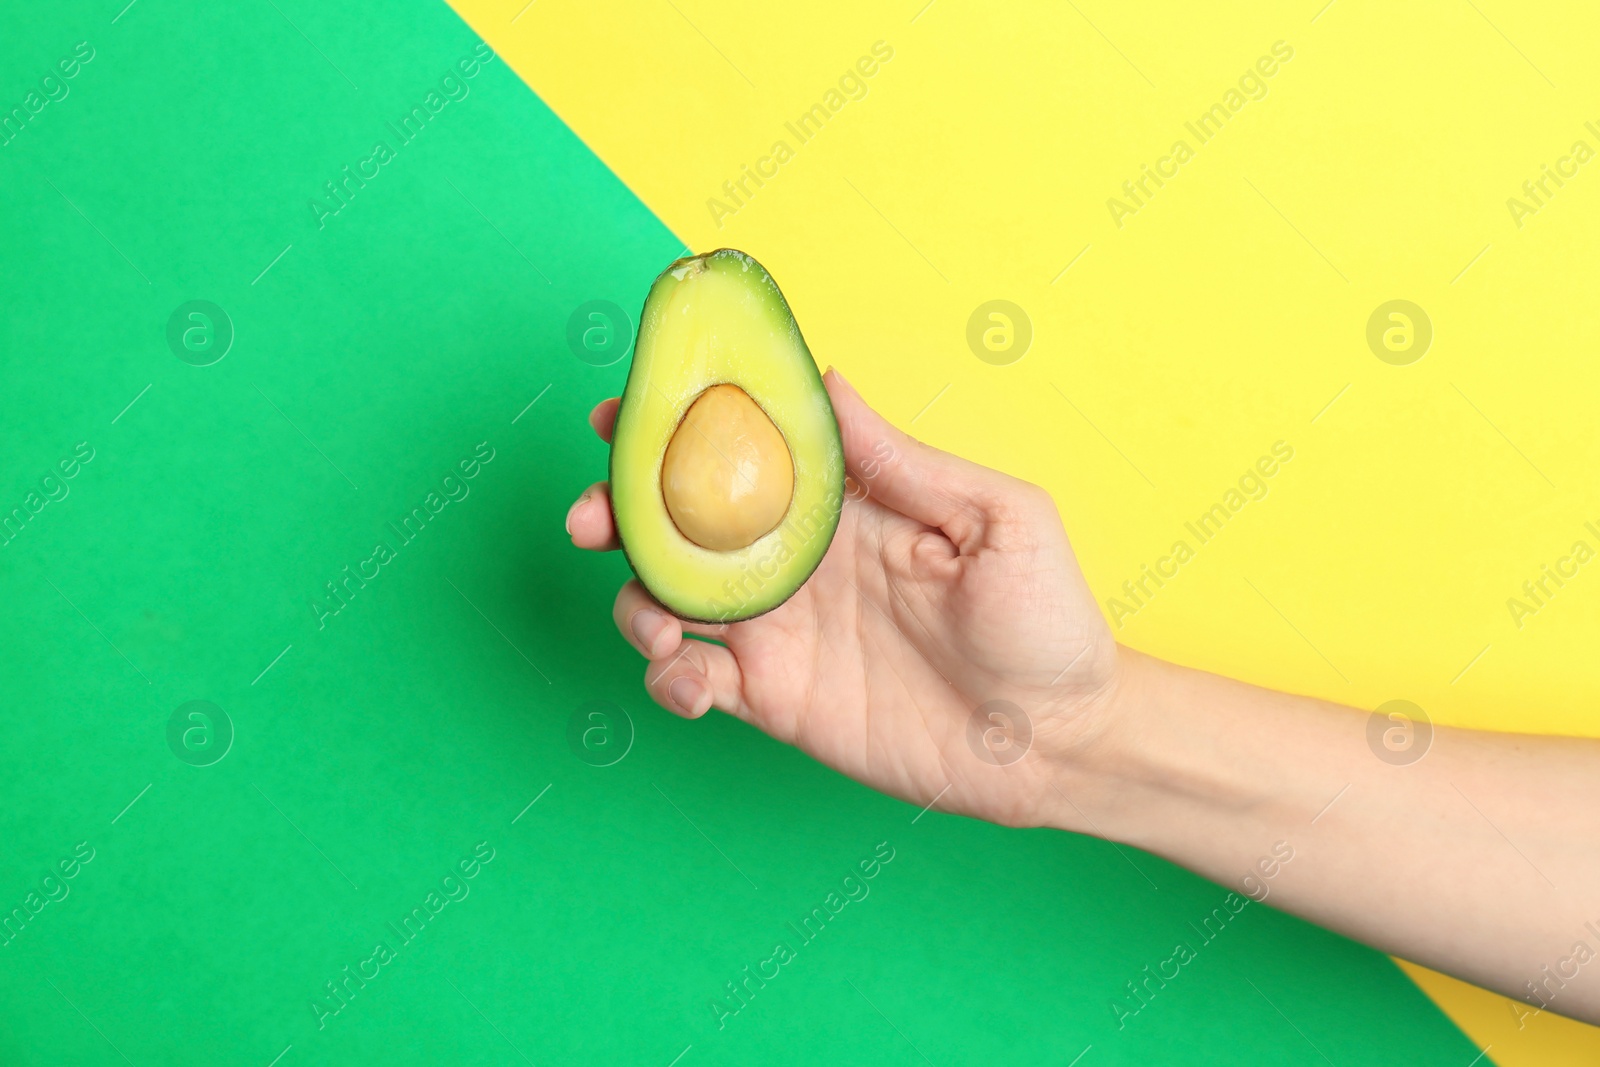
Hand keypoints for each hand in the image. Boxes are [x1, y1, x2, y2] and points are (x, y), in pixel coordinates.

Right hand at [566, 370, 1124, 826]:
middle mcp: (799, 561)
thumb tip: (829, 381)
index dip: (680, 425)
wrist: (1058, 743)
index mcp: (844, 506)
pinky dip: (669, 676)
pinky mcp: (776, 699)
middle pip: (683, 521)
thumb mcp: (999, 520)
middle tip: (589, 516)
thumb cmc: (1048, 621)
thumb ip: (905, 461)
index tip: (625, 411)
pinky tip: (689, 679)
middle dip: (621, 509)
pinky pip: (695, 680)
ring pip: (669, 598)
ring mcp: (782, 631)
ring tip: (658, 621)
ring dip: (635, 600)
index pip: (747, 449)